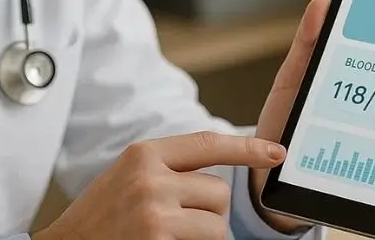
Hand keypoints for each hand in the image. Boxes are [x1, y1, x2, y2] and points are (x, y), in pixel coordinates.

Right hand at [37, 131, 285, 239]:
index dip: (247, 147)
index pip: (208, 143)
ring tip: (168, 236)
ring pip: (216, 225)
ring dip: (204, 236)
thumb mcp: (126, 177)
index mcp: (143, 155)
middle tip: (175, 223)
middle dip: (209, 212)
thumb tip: (217, 174)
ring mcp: (154, 214)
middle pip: (218, 192)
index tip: (276, 151)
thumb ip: (166, 168)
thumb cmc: (98, 219)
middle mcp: (150, 179)